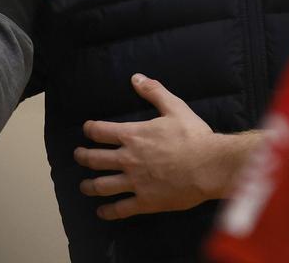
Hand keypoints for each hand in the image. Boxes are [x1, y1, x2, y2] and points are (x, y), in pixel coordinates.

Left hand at [74, 74, 219, 218]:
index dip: (89, 129)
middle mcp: (128, 159)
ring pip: (103, 185)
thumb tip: (136, 77)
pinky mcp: (146, 201)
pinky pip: (121, 209)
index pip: (99, 131)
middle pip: (94, 158)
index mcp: (132, 136)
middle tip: (78, 156)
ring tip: (83, 186)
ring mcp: (135, 182)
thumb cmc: (193, 136)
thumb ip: (154, 91)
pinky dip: (109, 211)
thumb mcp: (174, 107)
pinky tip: (102, 212)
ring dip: (89, 186)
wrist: (210, 166)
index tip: (86, 130)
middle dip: (83, 157)